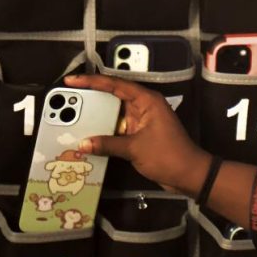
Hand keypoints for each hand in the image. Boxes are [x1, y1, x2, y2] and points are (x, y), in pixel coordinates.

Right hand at [64, 73, 210, 195]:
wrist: (189, 175)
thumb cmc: (167, 156)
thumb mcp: (135, 149)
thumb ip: (107, 144)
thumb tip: (83, 144)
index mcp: (146, 100)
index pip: (115, 85)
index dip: (92, 81)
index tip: (71, 81)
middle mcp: (143, 106)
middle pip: (112, 96)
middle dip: (91, 97)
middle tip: (67, 98)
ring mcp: (141, 120)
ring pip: (113, 112)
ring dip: (96, 115)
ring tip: (73, 115)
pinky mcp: (139, 133)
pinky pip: (117, 127)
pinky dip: (104, 130)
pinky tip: (88, 134)